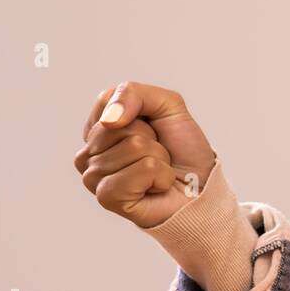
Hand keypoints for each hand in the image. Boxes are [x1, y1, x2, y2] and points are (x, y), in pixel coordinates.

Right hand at [73, 81, 217, 229]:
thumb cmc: (183, 151)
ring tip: (158, 173)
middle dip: (153, 138)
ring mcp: (93, 176)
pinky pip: (143, 169)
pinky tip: (156, 188)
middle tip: (159, 156)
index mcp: (97, 129)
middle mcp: (87, 153)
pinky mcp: (107, 197)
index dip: (143, 110)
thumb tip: (109, 119)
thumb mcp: (168, 106)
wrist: (201, 188)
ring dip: (160, 159)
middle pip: (122, 125)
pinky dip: (162, 176)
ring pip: (135, 146)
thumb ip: (134, 93)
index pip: (107, 98)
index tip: (154, 130)